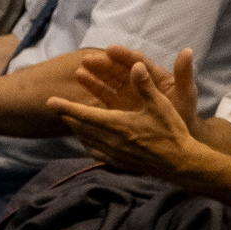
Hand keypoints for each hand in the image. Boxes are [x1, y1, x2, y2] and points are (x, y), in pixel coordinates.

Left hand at [48, 53, 204, 179]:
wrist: (180, 164)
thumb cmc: (172, 132)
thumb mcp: (161, 105)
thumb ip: (146, 86)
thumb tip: (136, 65)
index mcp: (118, 124)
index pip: (85, 114)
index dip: (66, 108)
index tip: (50, 102)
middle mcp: (111, 140)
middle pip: (82, 128)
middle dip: (68, 117)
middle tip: (56, 109)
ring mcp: (114, 154)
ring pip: (87, 141)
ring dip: (76, 130)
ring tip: (69, 122)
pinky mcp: (120, 163)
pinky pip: (97, 153)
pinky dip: (88, 145)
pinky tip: (88, 143)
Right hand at [70, 46, 201, 126]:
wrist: (179, 140)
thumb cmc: (185, 114)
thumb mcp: (186, 95)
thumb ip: (184, 75)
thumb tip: (187, 51)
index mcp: (154, 76)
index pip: (137, 62)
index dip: (124, 56)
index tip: (110, 49)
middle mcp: (139, 83)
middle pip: (119, 71)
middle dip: (104, 65)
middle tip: (87, 60)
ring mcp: (128, 96)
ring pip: (110, 83)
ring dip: (95, 77)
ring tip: (80, 72)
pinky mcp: (120, 109)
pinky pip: (105, 98)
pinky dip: (94, 92)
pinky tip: (81, 87)